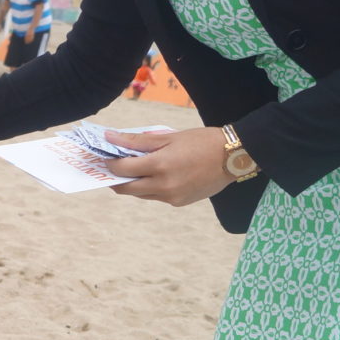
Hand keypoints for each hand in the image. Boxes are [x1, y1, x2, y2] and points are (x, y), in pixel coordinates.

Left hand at [106, 126, 233, 205]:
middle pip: (126, 188)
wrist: (233, 156)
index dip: (110, 163)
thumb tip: (110, 137)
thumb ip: (137, 140)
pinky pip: (156, 197)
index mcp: (159, 166)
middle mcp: (163, 186)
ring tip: (134, 169)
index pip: (122, 169)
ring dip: (133, 183)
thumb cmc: (202, 141)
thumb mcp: (168, 136)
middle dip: (115, 178)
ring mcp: (171, 197)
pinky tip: (156, 175)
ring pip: (140, 194)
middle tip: (112, 167)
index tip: (105, 156)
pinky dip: (150, 187)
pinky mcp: (179, 203)